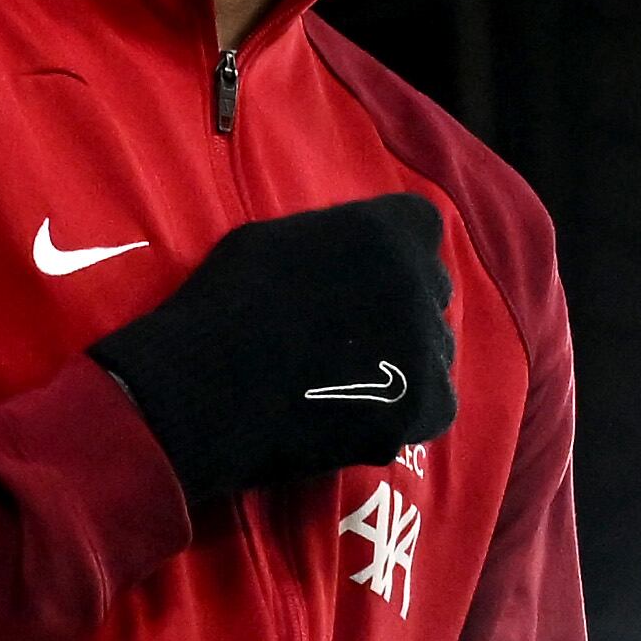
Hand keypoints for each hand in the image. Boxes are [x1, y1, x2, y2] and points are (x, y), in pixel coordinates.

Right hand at [91, 194, 455, 505]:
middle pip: (430, 289)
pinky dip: (405, 412)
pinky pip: (436, 405)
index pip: (421, 227)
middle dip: (400, 306)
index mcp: (384, 230)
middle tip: (352, 336)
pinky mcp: (424, 407)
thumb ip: (331, 241)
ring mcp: (425, 347)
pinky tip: (358, 414)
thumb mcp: (273, 242)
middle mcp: (417, 281)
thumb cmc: (224, 306)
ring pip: (435, 349)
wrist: (205, 390)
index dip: (395, 252)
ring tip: (347, 382)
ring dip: (406, 360)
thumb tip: (352, 255)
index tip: (365, 276)